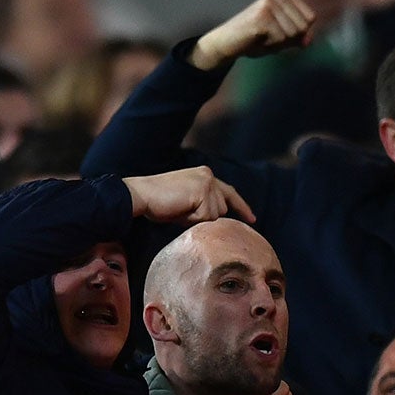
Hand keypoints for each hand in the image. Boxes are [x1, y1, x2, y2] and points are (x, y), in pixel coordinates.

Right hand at [123, 167, 254, 225]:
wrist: (141, 195)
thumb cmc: (158, 202)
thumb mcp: (185, 202)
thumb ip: (202, 205)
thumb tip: (215, 220)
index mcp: (205, 175)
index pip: (229, 193)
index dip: (242, 207)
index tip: (253, 219)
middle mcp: (209, 176)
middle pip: (221, 211)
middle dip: (203, 218)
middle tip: (179, 211)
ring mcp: (207, 183)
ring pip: (213, 216)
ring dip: (195, 219)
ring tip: (178, 209)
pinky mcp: (203, 192)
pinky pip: (205, 218)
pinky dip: (191, 220)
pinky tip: (178, 209)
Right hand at [189, 0, 316, 71]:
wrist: (225, 43)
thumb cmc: (254, 40)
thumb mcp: (281, 38)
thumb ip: (298, 37)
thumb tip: (309, 40)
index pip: (310, 18)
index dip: (297, 33)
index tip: (277, 32)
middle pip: (303, 27)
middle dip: (288, 40)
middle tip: (268, 37)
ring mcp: (268, 4)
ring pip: (293, 34)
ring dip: (279, 43)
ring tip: (261, 38)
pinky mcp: (262, 17)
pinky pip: (280, 39)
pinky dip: (270, 46)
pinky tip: (256, 40)